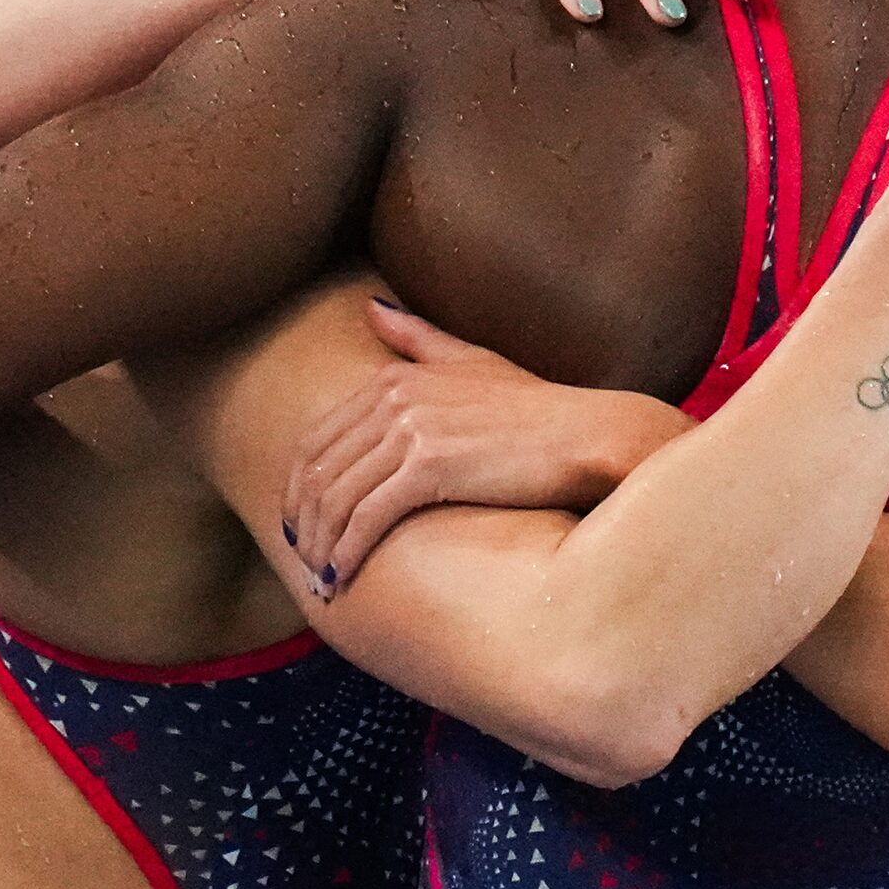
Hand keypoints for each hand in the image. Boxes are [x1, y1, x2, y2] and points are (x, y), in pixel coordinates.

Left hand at [280, 300, 689, 592]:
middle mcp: (394, 397)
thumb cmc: (539, 408)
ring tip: (322, 581)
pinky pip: (367, 518)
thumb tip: (371, 308)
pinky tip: (342, 580)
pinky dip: (346, 553)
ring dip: (320, 547)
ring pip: (337, 499)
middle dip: (304, 522)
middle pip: (319, 471)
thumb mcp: (473, 362)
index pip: (318, 439)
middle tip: (302, 560)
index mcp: (396, 377)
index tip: (300, 524)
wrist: (589, 435)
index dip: (299, 487)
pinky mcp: (429, 467)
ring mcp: (410, 429)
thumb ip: (418, 338)